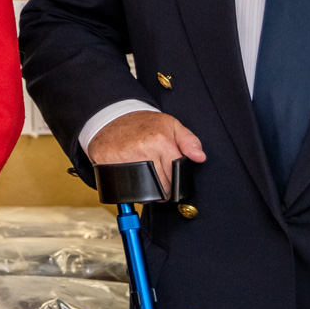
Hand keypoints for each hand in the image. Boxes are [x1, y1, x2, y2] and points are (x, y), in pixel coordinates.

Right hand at [86, 110, 204, 196]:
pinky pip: (128, 188)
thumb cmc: (142, 123)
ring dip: (150, 191)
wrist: (113, 116)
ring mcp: (126, 158)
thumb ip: (189, 141)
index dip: (176, 177)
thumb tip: (200, 157)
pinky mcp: (110, 163)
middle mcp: (143, 150)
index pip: (177, 175)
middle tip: (157, 171)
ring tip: (147, 175)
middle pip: (163, 186)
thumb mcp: (170, 125)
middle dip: (164, 185)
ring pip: (148, 192)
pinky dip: (132, 188)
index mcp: (160, 141)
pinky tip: (133, 174)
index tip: (170, 170)